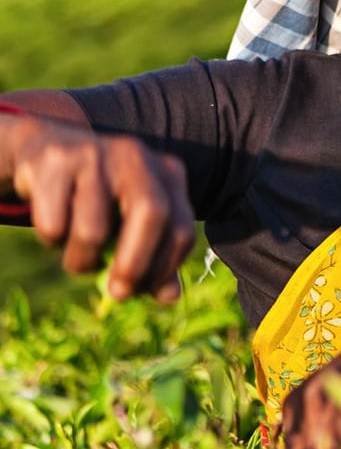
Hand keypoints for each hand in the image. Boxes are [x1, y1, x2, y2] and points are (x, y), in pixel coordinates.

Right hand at [3, 112, 194, 301]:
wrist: (48, 151)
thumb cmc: (101, 199)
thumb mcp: (133, 223)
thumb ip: (154, 259)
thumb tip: (170, 297)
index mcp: (167, 173)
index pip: (182, 228)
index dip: (166, 268)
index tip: (144, 292)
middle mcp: (137, 157)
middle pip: (151, 213)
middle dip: (135, 264)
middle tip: (119, 295)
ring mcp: (96, 154)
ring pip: (93, 230)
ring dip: (81, 261)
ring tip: (77, 255)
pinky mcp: (55, 160)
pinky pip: (54, 224)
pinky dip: (53, 239)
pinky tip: (56, 224)